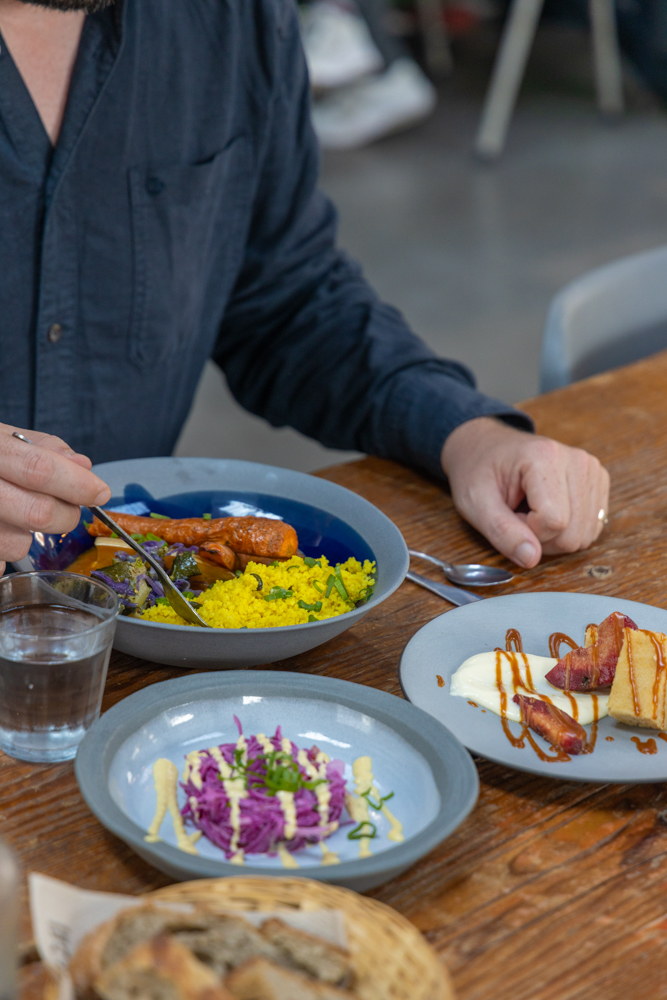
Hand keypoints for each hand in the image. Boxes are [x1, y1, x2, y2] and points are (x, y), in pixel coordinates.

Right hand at [0, 424, 110, 575]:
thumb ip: (41, 447)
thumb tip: (82, 467)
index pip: (39, 467)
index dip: (77, 484)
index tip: (100, 491)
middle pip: (37, 513)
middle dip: (67, 515)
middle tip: (69, 508)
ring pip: (17, 546)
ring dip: (29, 537)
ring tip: (13, 516)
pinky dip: (1, 553)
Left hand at [441, 417, 609, 568]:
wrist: (486, 448)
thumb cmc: (478, 471)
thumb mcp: (476, 502)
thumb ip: (502, 532)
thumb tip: (531, 558)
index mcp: (545, 457)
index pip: (554, 521)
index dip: (526, 531)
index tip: (508, 513)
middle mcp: (577, 460)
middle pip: (573, 534)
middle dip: (541, 537)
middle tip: (517, 514)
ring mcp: (592, 471)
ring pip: (584, 535)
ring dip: (554, 536)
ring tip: (530, 511)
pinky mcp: (598, 483)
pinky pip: (591, 528)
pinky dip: (567, 530)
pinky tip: (547, 511)